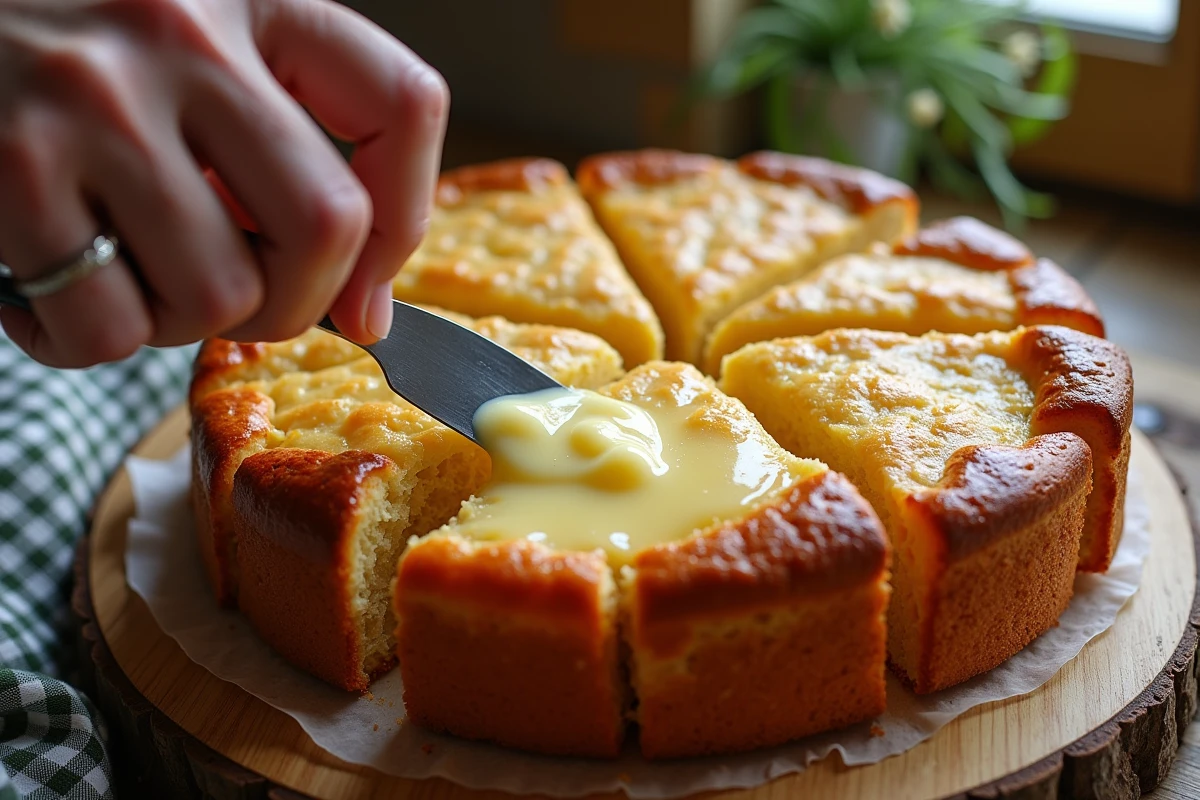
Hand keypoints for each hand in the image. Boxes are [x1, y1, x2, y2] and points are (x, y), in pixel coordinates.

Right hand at [0, 0, 448, 366]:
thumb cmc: (74, 55)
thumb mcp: (195, 52)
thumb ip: (282, 147)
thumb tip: (363, 310)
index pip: (402, 105)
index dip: (405, 222)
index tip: (369, 294)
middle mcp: (184, 32)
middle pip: (326, 225)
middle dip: (293, 303)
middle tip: (239, 297)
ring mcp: (97, 96)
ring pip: (220, 294)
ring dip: (180, 322)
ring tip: (125, 271)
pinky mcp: (15, 163)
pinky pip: (108, 329)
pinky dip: (83, 341)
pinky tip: (48, 285)